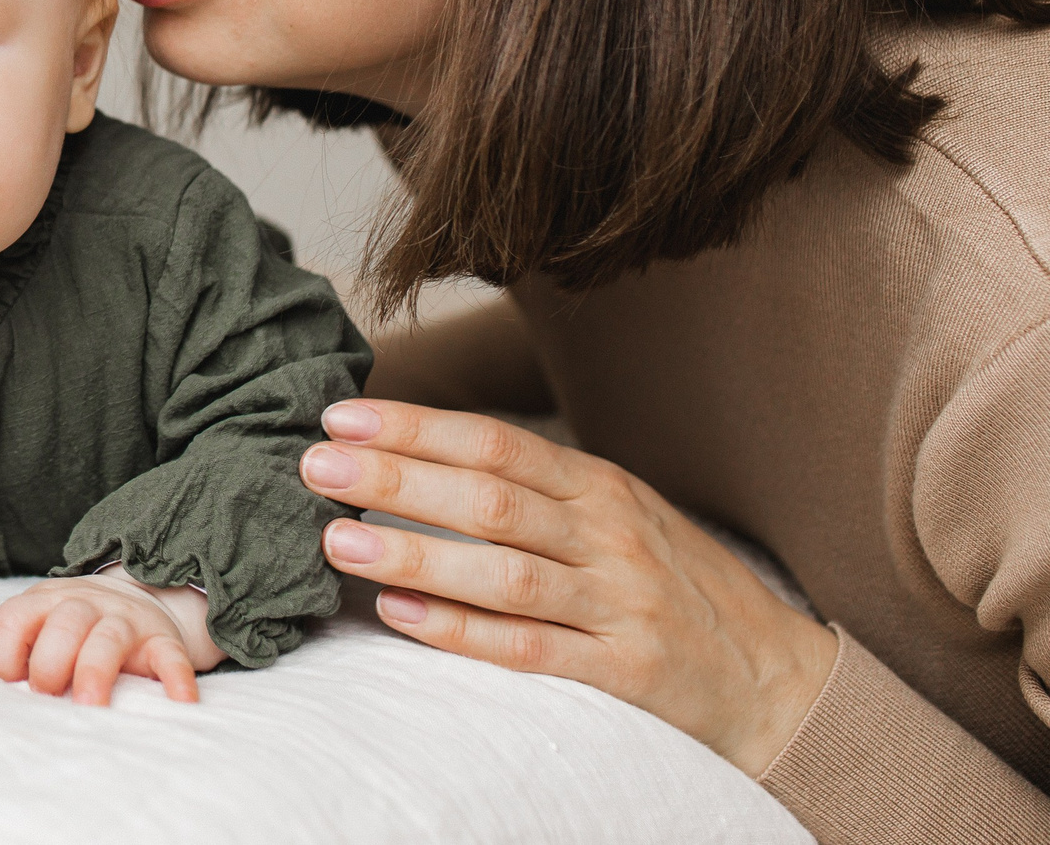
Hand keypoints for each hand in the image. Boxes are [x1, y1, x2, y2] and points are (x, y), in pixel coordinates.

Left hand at [0, 572, 218, 704]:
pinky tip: (180, 702)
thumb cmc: (69, 624)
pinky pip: (171, 657)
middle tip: (46, 694)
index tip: (10, 680)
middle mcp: (85, 606)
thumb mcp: (30, 619)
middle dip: (48, 663)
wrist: (136, 601)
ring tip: (89, 706)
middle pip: (63, 624)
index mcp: (45, 601)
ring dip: (95, 672)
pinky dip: (176, 678)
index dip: (6, 652)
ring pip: (108, 639)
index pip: (16, 617)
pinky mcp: (162, 642)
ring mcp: (125, 622)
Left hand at [303, 399, 836, 775]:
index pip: (495, 441)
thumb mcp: (616, 516)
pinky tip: (400, 615)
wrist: (779, 679)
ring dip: (415, 553)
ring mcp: (618, 606)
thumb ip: (534, 488)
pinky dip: (461, 632)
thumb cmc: (672, 586)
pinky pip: (529, 650)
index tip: (341, 416)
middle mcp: (609, 537)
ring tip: (337, 539)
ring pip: (503, 573)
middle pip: (490, 498)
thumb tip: (418, 454)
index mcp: (600, 487)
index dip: (416, 427)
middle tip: (315, 466)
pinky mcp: (623, 675)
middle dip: (396, 478)